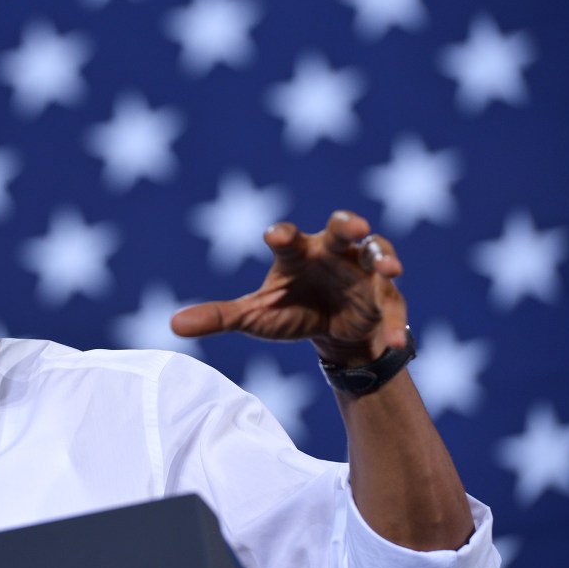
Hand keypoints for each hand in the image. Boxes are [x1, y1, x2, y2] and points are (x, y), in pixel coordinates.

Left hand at [170, 210, 406, 366]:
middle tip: (352, 228)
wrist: (332, 331)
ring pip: (377, 253)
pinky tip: (395, 341)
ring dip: (384, 257)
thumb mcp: (255, 317)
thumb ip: (219, 317)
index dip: (284, 234)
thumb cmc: (290, 310)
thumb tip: (173, 325)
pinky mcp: (385, 298)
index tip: (276, 235)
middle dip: (347, 226)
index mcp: (298, 253)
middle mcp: (332, 254)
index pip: (289, 238)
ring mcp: (362, 272)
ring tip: (389, 269)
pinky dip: (395, 323)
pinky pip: (394, 307)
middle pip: (341, 230)